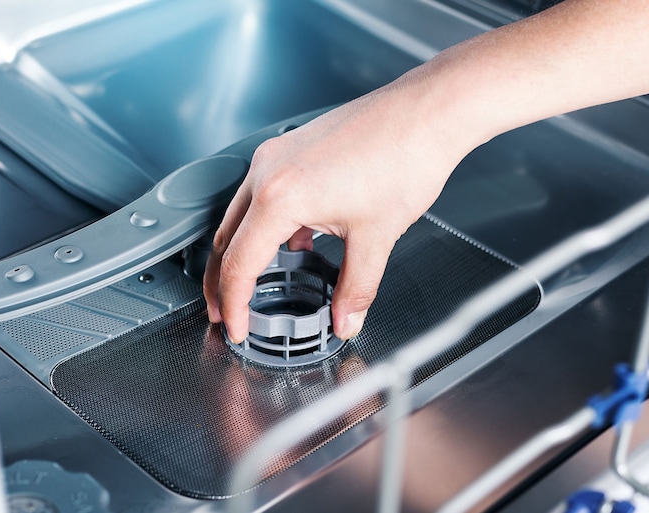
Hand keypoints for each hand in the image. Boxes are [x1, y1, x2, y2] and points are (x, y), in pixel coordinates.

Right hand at [203, 78, 470, 342]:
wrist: (427, 112)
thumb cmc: (405, 156)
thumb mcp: (376, 237)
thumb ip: (356, 288)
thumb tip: (346, 318)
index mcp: (279, 196)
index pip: (238, 264)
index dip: (233, 304)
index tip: (235, 327)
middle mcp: (268, 170)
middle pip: (226, 238)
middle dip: (221, 282)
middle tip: (225, 312)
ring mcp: (277, 154)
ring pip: (240, 214)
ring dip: (241, 252)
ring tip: (252, 284)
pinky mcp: (293, 147)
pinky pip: (262, 193)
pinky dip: (265, 224)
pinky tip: (291, 244)